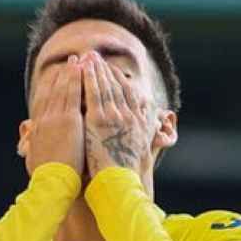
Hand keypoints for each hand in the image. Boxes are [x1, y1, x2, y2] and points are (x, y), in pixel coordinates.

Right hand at [24, 58, 83, 175]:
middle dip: (62, 75)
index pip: (43, 102)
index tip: (56, 77)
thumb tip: (23, 142)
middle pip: (53, 91)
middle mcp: (45, 119)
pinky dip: (77, 79)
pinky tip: (83, 68)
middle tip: (70, 62)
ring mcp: (56, 117)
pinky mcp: (69, 119)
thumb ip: (30, 146)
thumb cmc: (45, 177)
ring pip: (63, 88)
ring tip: (78, 59)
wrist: (52, 183)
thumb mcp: (33, 159)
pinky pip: (74, 93)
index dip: (50, 87)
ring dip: (71, 72)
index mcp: (37, 128)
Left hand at [81, 52, 154, 178]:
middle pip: (116, 86)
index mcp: (138, 121)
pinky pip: (92, 94)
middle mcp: (128, 115)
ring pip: (104, 86)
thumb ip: (147, 135)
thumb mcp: (144, 150)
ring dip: (96, 69)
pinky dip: (87, 79)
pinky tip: (81, 68)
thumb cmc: (128, 173)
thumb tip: (158, 131)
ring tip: (88, 57)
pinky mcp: (98, 120)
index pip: (129, 93)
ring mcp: (113, 116)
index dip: (119, 80)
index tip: (111, 69)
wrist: (120, 183)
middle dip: (105, 70)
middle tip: (96, 56)